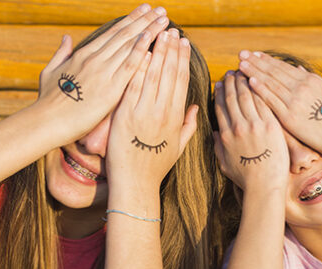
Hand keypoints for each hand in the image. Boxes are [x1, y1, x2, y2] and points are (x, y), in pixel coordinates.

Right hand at [33, 4, 169, 144]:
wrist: (46, 121)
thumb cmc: (46, 102)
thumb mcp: (50, 72)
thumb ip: (60, 53)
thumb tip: (66, 38)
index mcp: (82, 55)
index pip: (112, 33)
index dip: (130, 20)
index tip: (143, 10)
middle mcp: (94, 59)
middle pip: (124, 35)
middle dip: (144, 20)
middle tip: (160, 10)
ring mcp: (103, 72)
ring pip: (130, 45)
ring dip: (149, 31)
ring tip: (164, 19)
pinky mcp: (110, 88)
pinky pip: (130, 66)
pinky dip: (142, 50)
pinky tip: (153, 39)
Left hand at [106, 29, 197, 190]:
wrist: (136, 184)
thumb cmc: (155, 168)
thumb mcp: (178, 147)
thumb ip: (188, 126)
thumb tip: (196, 108)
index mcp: (175, 117)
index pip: (181, 81)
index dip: (182, 59)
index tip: (183, 43)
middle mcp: (162, 111)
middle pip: (169, 73)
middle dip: (171, 49)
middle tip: (172, 30)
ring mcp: (144, 112)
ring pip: (153, 75)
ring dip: (156, 51)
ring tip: (158, 33)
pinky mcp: (126, 115)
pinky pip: (133, 85)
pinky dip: (137, 68)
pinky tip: (141, 52)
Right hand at [213, 71, 288, 191]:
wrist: (264, 185)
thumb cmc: (245, 178)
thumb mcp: (224, 164)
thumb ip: (217, 147)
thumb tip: (214, 134)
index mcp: (225, 135)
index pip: (220, 108)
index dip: (220, 93)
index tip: (220, 83)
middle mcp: (237, 127)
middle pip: (232, 98)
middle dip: (231, 83)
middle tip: (231, 72)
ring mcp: (254, 125)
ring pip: (247, 96)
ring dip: (244, 82)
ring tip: (243, 72)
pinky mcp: (270, 125)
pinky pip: (262, 102)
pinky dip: (258, 90)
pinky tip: (258, 81)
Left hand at [236, 51, 321, 159]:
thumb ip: (312, 80)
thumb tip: (299, 70)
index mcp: (309, 81)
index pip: (283, 67)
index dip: (268, 60)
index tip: (255, 54)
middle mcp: (301, 87)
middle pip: (274, 72)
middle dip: (256, 61)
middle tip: (241, 53)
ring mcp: (295, 101)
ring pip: (270, 83)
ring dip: (254, 72)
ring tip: (241, 64)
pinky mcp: (290, 117)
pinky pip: (272, 100)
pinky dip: (260, 89)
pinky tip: (250, 81)